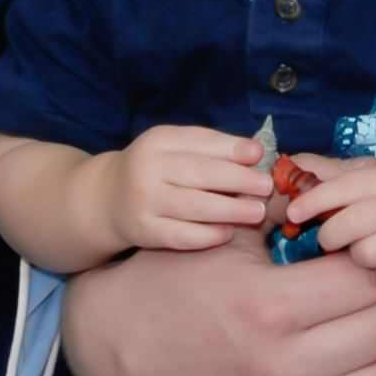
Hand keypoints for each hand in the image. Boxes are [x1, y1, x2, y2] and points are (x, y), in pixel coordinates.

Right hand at [106, 123, 276, 251]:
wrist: (108, 198)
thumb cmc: (157, 169)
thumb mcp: (175, 148)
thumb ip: (212, 148)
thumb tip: (256, 152)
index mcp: (159, 140)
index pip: (200, 141)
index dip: (232, 149)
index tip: (259, 155)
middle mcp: (148, 168)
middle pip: (199, 173)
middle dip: (238, 180)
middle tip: (266, 187)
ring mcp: (144, 201)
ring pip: (193, 206)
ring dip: (230, 210)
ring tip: (257, 212)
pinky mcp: (144, 231)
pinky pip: (182, 235)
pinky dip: (208, 235)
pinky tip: (228, 233)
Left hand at [287, 149, 375, 285]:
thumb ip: (348, 174)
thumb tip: (298, 166)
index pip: (337, 189)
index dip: (309, 203)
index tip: (293, 213)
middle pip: (344, 228)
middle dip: (330, 237)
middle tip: (332, 239)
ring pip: (365, 257)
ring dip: (359, 257)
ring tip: (366, 250)